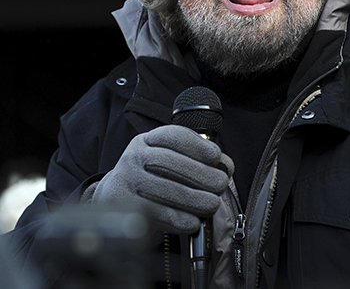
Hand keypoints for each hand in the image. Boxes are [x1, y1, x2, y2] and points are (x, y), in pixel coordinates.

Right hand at [92, 125, 233, 233]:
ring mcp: (126, 182)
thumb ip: (197, 159)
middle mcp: (134, 157)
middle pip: (170, 163)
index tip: (216, 156)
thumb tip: (226, 166)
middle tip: (220, 184)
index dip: (198, 145)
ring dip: (195, 199)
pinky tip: (194, 222)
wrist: (114, 199)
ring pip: (166, 189)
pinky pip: (158, 214)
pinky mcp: (124, 208)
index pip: (173, 136)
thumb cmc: (152, 178)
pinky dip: (180, 219)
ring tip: (212, 204)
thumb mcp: (169, 160)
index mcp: (147, 141)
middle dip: (202, 174)